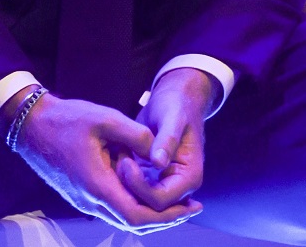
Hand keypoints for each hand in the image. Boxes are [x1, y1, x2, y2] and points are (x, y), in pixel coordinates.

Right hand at [16, 92, 201, 233]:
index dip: (167, 216)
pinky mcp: (81, 194)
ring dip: (152, 214)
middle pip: (134, 223)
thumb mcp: (104, 118)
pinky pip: (114, 208)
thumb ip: (135, 134)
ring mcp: (84, 201)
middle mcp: (91, 201)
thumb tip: (159, 149)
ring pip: (123, 218)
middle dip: (166, 219)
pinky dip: (135, 205)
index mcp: (97, 186)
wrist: (31, 126)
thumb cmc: (66, 120)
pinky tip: (148, 191)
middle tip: (191, 209)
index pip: (137, 216)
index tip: (189, 207)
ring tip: (177, 203)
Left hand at [118, 68, 210, 214]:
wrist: (175, 99)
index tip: (126, 163)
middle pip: (150, 206)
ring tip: (116, 157)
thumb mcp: (173, 117)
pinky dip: (124, 178)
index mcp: (189, 177)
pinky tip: (117, 158)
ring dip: (125, 185)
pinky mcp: (152, 177)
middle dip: (130, 189)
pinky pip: (136, 188)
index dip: (141, 188)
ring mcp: (165, 184)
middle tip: (118, 161)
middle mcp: (179, 187)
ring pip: (141, 200)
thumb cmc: (177, 105)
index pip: (161, 200)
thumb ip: (168, 140)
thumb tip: (159, 163)